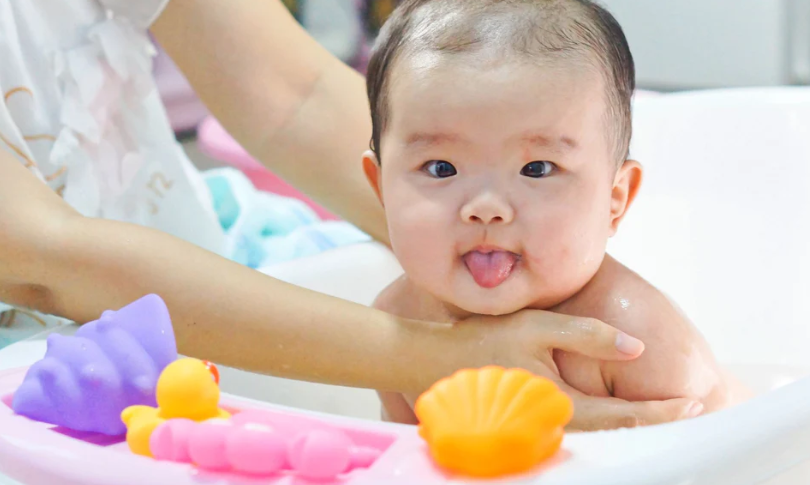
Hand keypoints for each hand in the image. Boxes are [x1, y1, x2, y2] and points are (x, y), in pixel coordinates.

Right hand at [452, 309, 702, 430]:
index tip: (693, 406)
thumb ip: (588, 335)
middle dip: (653, 423)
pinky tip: (614, 411)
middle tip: (687, 412)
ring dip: (630, 424)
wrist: (429, 361)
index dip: (661, 413)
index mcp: (558, 403)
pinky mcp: (526, 426)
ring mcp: (537, 430)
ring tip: (660, 411)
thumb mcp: (537, 327)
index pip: (623, 416)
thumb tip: (635, 347)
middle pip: (615, 433)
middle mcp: (551, 425)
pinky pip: (574, 430)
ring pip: (596, 434)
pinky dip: (603, 423)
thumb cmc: (481, 340)